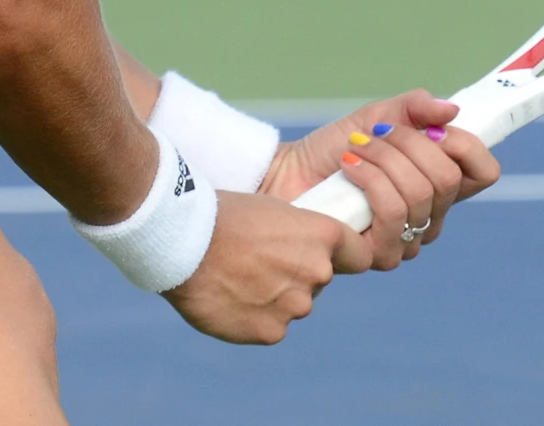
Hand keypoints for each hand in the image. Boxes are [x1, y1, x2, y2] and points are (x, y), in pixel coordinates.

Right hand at [163, 190, 340, 344]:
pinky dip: (253, 317)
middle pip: (319, 280)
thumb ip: (298, 236)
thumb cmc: (222, 215)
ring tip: (237, 278)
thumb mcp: (272, 210)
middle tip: (259, 262)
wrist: (184, 242)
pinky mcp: (271, 332)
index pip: (359, 255)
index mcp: (322, 235)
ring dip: (273, 296)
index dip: (347, 256)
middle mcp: (317, 272)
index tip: (335, 257)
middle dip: (296, 274)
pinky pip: (270, 326)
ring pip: (292, 304)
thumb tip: (303, 252)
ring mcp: (295, 305)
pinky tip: (229, 299)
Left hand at [262, 91, 500, 271]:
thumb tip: (451, 111)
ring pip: (419, 192)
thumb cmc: (336, 149)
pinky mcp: (382, 254)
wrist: (289, 174)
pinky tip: (347, 167)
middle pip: (447, 177)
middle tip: (374, 134)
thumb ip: (415, 109)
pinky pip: (392, 211)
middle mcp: (432, 217)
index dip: (467, 146)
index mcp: (440, 184)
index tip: (434, 128)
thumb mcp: (378, 118)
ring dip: (381, 159)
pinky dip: (369, 178)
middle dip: (408, 145)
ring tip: (353, 148)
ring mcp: (409, 239)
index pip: (484, 172)